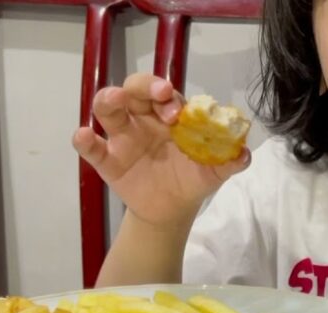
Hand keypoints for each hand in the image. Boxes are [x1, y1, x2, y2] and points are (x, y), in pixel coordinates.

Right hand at [72, 73, 250, 227]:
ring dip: (108, 100)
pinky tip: (84, 136)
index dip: (169, 95)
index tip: (179, 111)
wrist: (173, 209)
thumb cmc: (191, 178)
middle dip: (145, 87)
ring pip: (107, 109)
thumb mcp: (212, 172)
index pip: (165, 95)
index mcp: (168, 116)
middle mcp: (142, 119)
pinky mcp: (107, 160)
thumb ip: (228, 162)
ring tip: (114, 100)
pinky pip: (91, 148)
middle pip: (134, 90)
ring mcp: (122, 138)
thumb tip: (245, 155)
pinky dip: (83, 140)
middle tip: (159, 96)